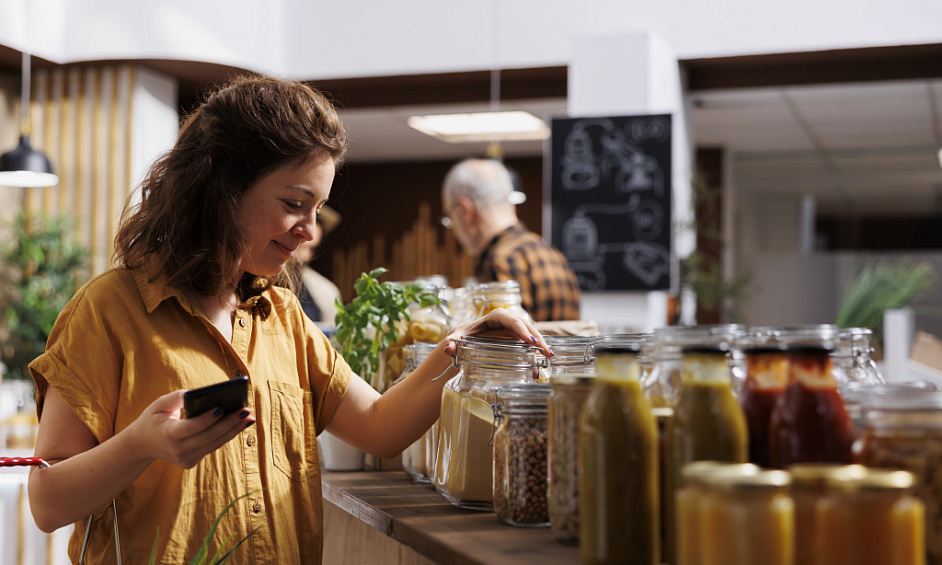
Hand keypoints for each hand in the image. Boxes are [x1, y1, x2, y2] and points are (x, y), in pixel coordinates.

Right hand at [126, 390, 253, 468]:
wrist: (141, 446)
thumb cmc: (153, 419)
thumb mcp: (158, 404)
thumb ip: (177, 397)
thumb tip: (199, 394)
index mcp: (167, 434)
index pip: (191, 428)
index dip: (207, 419)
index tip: (221, 407)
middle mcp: (178, 450)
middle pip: (209, 437)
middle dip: (229, 423)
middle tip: (246, 411)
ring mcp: (185, 459)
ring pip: (214, 444)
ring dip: (234, 430)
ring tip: (249, 417)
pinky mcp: (191, 462)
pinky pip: (212, 446)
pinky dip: (226, 435)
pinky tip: (240, 424)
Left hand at [443, 308, 552, 358]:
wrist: (462, 342)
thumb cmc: (459, 338)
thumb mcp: (455, 340)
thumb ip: (451, 343)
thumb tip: (449, 348)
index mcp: (492, 317)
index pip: (508, 319)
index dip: (519, 327)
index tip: (529, 340)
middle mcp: (505, 321)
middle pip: (523, 324)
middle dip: (535, 336)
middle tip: (545, 351)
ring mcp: (511, 329)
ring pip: (529, 332)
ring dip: (540, 342)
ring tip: (549, 355)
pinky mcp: (514, 338)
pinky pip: (528, 341)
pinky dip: (536, 349)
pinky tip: (544, 360)